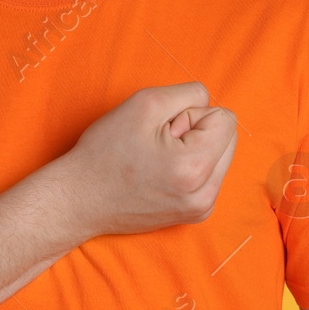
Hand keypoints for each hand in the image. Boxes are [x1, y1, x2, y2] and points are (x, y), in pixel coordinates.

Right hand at [50, 82, 237, 241]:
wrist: (80, 199)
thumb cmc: (105, 152)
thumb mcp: (145, 104)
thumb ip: (190, 94)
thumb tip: (210, 105)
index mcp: (196, 167)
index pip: (225, 118)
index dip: (190, 115)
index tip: (161, 131)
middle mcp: (206, 195)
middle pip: (227, 138)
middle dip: (196, 132)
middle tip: (157, 144)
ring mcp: (201, 209)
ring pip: (219, 156)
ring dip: (192, 149)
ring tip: (156, 159)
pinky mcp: (194, 215)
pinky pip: (208, 175)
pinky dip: (189, 167)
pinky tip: (158, 173)